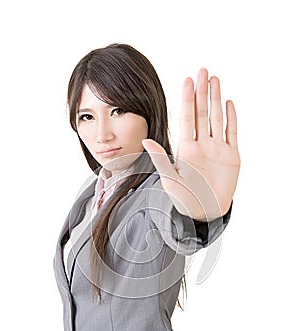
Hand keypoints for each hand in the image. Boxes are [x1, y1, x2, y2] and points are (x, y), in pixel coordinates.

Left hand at [143, 68, 240, 220]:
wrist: (204, 213)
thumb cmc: (185, 200)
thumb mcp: (170, 179)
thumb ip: (160, 159)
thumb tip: (145, 139)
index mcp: (186, 148)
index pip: (187, 118)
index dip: (187, 99)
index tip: (187, 80)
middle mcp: (202, 145)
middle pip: (202, 112)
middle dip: (202, 92)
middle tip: (202, 70)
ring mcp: (217, 149)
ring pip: (217, 118)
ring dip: (216, 99)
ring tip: (215, 80)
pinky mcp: (231, 156)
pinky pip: (231, 133)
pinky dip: (231, 118)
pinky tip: (229, 102)